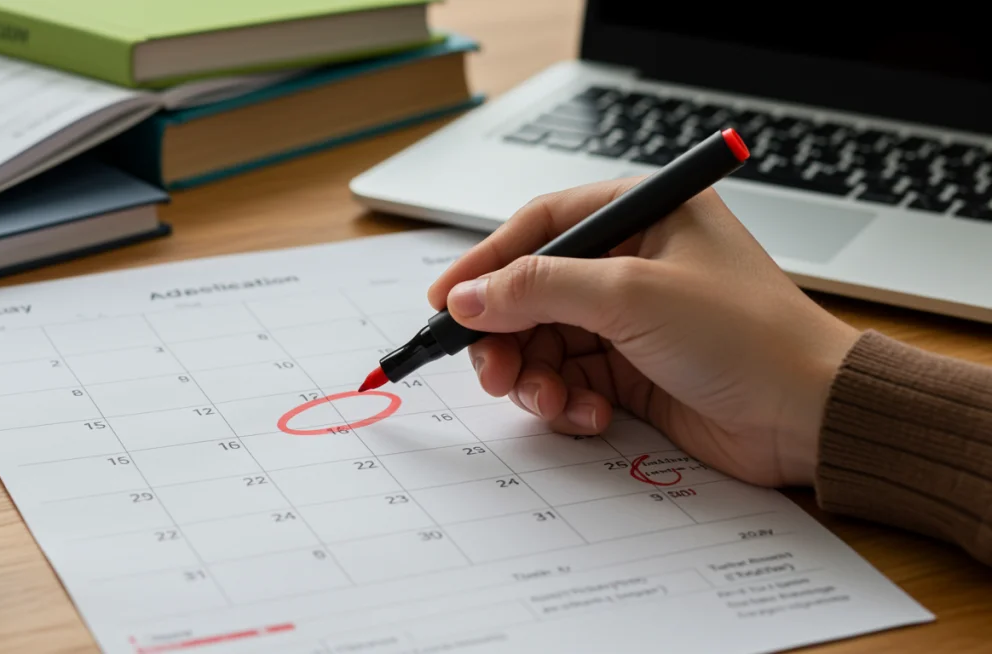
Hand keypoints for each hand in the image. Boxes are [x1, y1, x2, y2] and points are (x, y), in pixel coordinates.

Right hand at [427, 178, 860, 486]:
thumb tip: (467, 295)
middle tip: (494, 372)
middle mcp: (629, 262)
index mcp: (638, 216)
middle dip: (506, 336)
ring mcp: (629, 319)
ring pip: (543, 342)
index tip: (444, 301)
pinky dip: (565, 401)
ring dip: (535, 376)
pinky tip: (588, 415)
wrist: (809, 416)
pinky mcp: (631, 370)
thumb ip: (537, 289)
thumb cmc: (745, 335)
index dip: (485, 265)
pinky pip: (569, 380)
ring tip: (551, 402)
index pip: (537, 227)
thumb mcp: (630, 295)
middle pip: (530, 292)